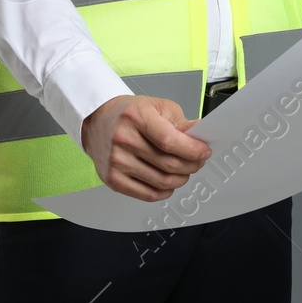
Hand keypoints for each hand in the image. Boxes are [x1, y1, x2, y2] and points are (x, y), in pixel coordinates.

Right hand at [81, 94, 210, 201]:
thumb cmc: (128, 113)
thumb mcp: (157, 107)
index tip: (204, 151)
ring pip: (162, 182)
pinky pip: (147, 195)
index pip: (170, 141)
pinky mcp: (113, 180)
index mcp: (136, 117)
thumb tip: (199, 137)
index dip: (193, 150)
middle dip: (192, 165)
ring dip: (181, 179)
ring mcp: (117, 162)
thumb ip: (180, 123)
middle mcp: (124, 140)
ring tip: (184, 171)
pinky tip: (168, 183)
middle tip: (198, 161)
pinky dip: (164, 192)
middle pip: (169, 164)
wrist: (97, 120)